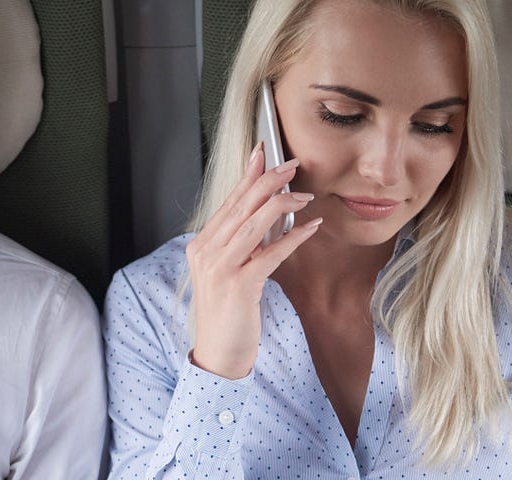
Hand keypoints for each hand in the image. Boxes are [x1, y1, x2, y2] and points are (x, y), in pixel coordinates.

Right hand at [185, 143, 322, 378]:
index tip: (264, 153)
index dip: (248, 175)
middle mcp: (206, 252)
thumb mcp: (230, 273)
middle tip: (292, 163)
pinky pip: (271, 252)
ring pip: (254, 222)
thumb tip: (268, 216)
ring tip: (304, 192)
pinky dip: (293, 237)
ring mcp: (220, 268)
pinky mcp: (239, 286)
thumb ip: (242, 245)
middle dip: (268, 180)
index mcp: (201, 246)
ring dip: (282, 203)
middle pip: (240, 205)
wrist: (218, 356)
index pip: (228, 202)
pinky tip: (310, 226)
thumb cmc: (228, 317)